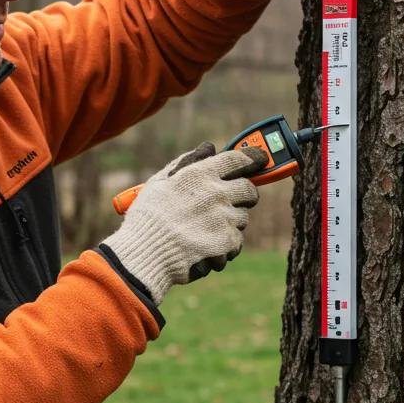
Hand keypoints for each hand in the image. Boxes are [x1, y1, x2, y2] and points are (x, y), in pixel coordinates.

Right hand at [102, 142, 268, 304]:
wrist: (145, 254)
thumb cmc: (147, 218)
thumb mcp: (159, 182)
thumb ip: (186, 162)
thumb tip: (207, 149)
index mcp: (199, 174)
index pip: (237, 159)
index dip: (251, 158)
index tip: (258, 160)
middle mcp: (216, 193)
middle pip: (250, 189)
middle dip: (244, 194)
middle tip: (232, 200)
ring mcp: (224, 219)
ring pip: (242, 217)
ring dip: (230, 221)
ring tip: (206, 228)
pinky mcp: (227, 242)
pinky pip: (237, 241)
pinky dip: (226, 244)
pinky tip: (207, 244)